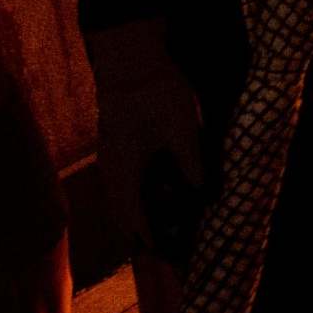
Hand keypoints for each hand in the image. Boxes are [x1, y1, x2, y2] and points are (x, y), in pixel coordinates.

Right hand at [85, 20, 203, 266]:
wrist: (130, 56)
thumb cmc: (155, 90)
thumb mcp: (182, 127)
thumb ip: (191, 161)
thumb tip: (202, 190)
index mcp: (125, 170)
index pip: (133, 219)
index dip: (149, 240)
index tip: (164, 256)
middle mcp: (112, 168)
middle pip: (123, 212)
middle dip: (141, 231)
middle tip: (165, 246)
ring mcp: (110, 155)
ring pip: (121, 195)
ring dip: (137, 212)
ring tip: (162, 223)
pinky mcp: (115, 142)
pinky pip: (123, 178)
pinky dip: (136, 192)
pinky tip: (155, 189)